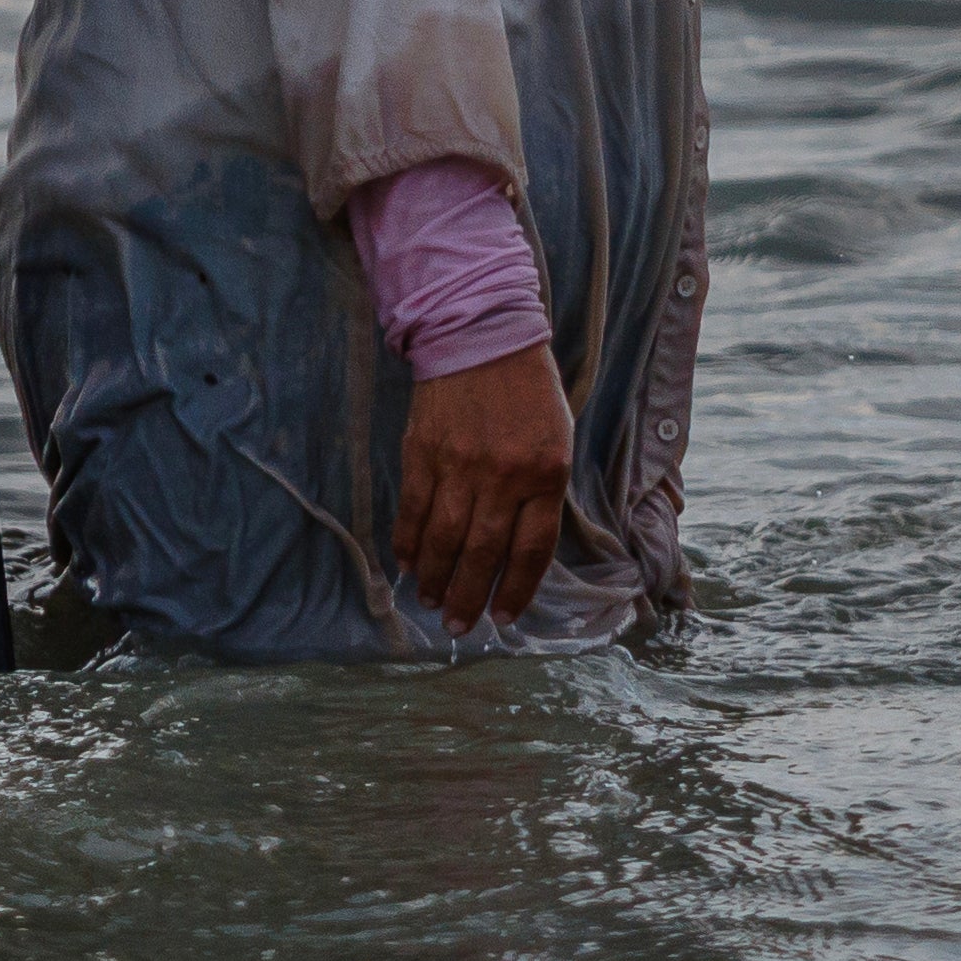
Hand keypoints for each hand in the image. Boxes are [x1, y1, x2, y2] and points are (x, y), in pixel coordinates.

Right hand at [390, 339, 574, 635]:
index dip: (516, 591)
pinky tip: (406, 563)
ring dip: (435, 577)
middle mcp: (503, 476)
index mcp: (545, 475)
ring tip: (430, 603)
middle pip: (483, 553)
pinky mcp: (422, 450)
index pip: (531, 551)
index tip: (503, 618)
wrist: (482, 333)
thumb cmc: (527, 392)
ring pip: (444, 538)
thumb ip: (540, 492)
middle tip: (458, 626)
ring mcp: (459, 464)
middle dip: (469, 596)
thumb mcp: (555, 441)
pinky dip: (407, 540)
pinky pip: (413, 507)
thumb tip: (517, 548)